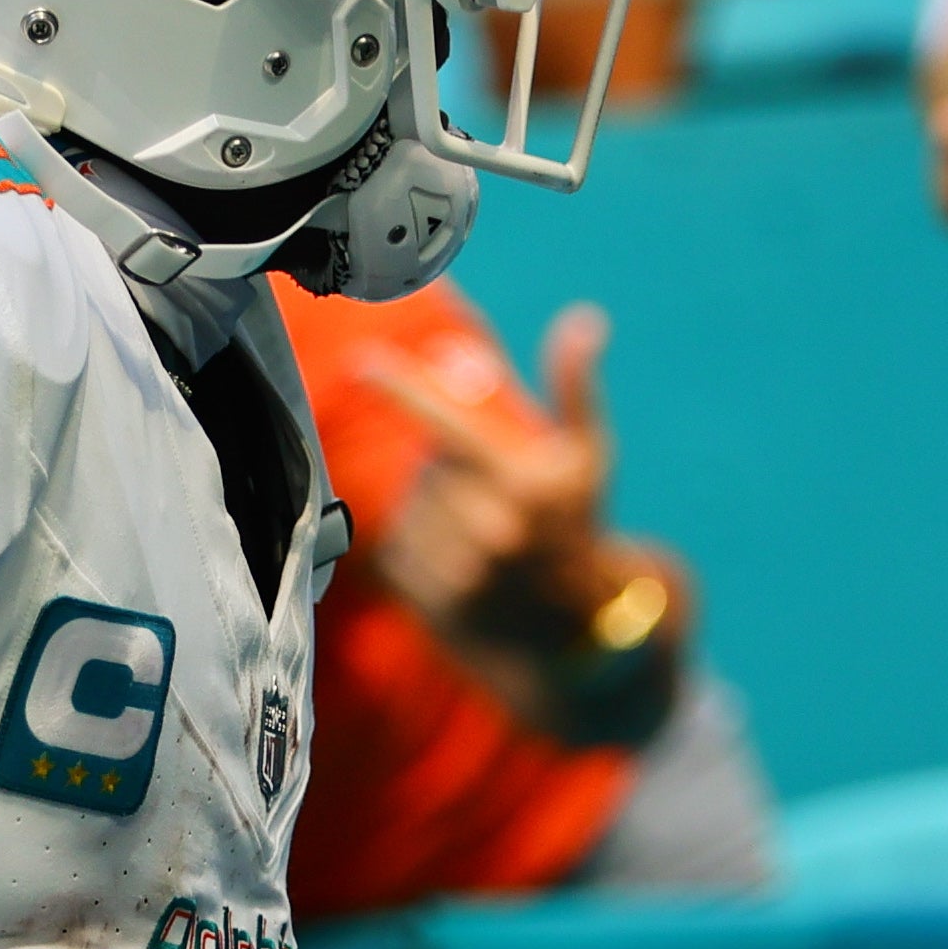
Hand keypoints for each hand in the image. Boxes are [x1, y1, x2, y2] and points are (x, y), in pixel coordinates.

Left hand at [361, 304, 621, 629]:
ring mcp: (460, 573)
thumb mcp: (587, 458)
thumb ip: (576, 388)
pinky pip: (398, 546)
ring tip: (481, 528)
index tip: (361, 361)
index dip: (403, 388)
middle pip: (430, 466)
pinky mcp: (432, 603)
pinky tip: (458, 559)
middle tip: (491, 491)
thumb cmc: (578, 524)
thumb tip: (584, 318)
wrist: (575, 630)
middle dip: (452, 467)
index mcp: (526, 486)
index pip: (450, 424)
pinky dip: (419, 543)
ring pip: (412, 506)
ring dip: (435, 506)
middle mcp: (493, 531)